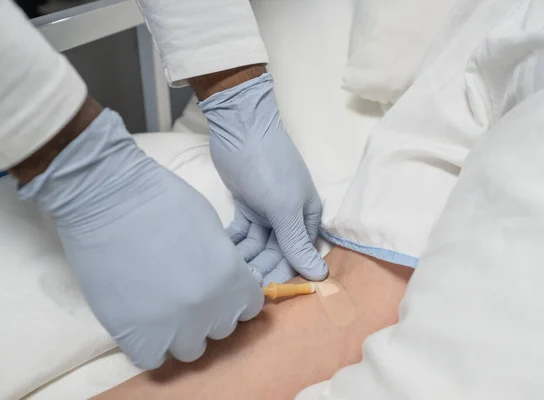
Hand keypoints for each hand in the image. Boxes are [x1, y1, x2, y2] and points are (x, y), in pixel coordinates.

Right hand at [19, 109, 262, 368]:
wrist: (108, 197)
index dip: (234, 297)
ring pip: (190, 349)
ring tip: (162, 308)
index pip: (249, 307)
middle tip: (186, 293)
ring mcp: (172, 327)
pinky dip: (150, 345)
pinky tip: (142, 321)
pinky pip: (153, 359)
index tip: (219, 288)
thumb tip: (224, 283)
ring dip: (181, 333)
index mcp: (232, 279)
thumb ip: (224, 263)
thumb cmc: (162, 199)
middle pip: (222, 329)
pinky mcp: (135, 336)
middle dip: (209, 313)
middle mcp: (209, 309)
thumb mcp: (212, 227)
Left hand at [200, 72, 327, 282]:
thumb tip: (320, 276)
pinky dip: (234, 243)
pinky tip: (222, 253)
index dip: (283, 273)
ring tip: (229, 271)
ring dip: (246, 259)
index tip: (264, 292)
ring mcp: (266, 212)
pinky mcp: (246, 207)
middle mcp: (289, 217)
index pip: (298, 254)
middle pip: (276, 252)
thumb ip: (296, 242)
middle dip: (261, 268)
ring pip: (258, 245)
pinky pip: (242, 234)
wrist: (240, 127)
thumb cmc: (268, 167)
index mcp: (306, 216)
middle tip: (242, 285)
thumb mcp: (284, 207)